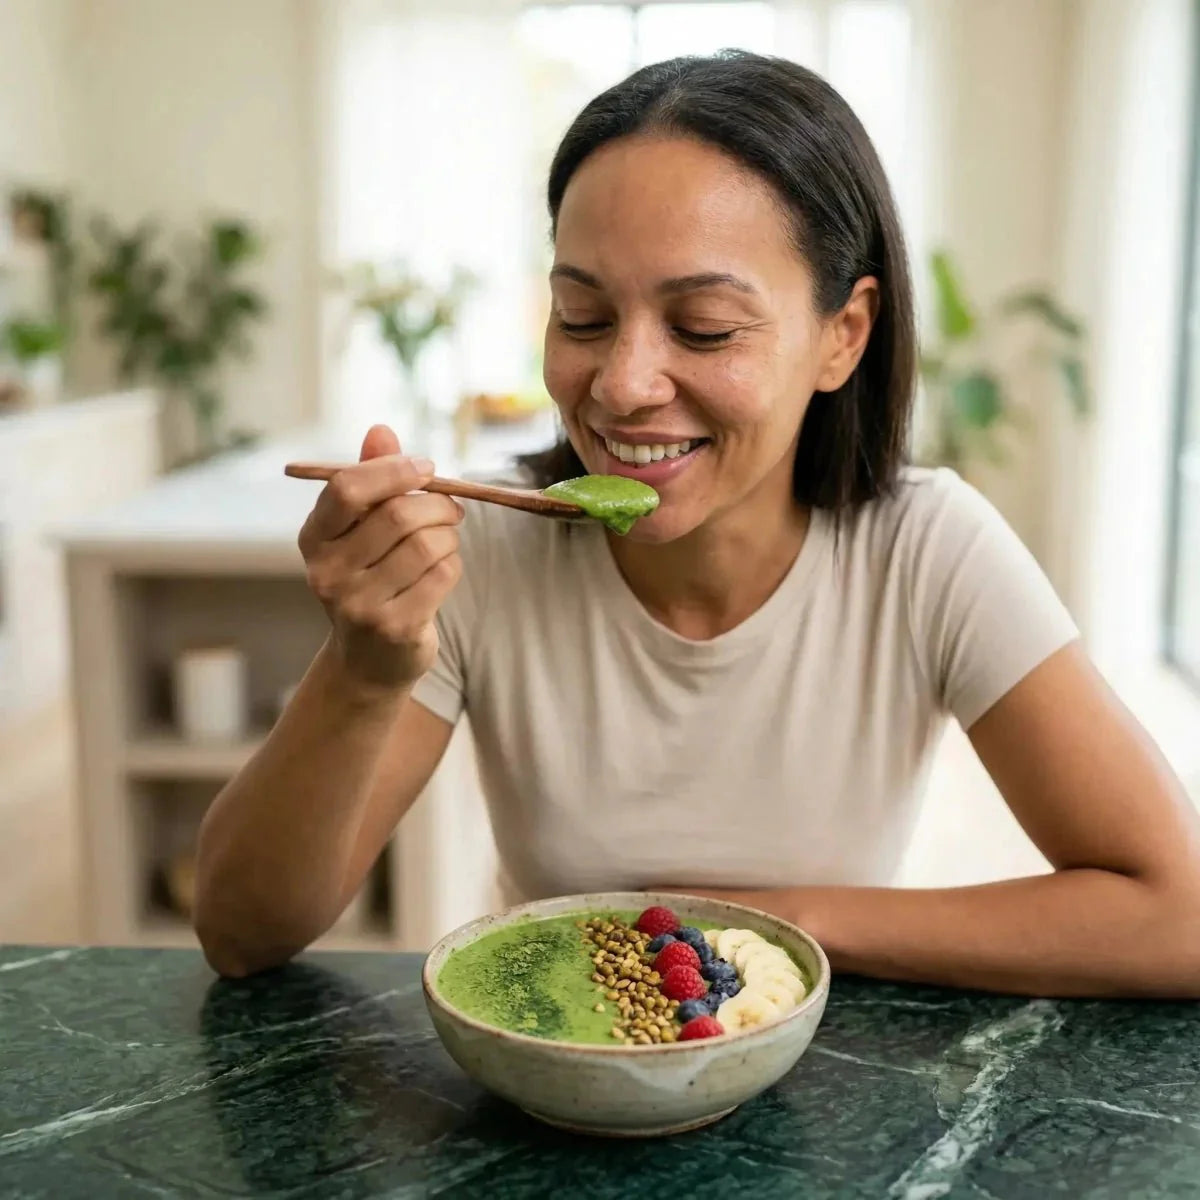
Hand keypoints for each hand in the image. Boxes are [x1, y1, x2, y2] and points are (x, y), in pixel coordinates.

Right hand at [298, 424, 463, 693]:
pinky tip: (443, 569)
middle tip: (452, 508)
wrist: (368, 661)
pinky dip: (453, 563)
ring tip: (446, 540)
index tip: (425, 468)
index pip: (347, 488)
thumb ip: (371, 479)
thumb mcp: (361, 531)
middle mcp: (328, 572)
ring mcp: (359, 604)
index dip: (393, 470)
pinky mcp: (394, 628)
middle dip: (437, 504)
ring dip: (449, 535)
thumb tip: (381, 430)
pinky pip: (442, 574)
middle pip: (398, 515)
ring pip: (426, 544)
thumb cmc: (370, 579)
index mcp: (314, 538)